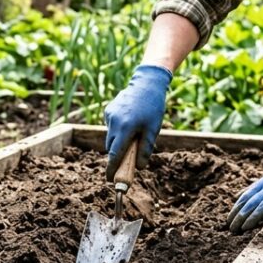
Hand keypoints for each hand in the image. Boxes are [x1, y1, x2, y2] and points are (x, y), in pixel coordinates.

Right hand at [104, 64, 171, 179]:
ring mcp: (109, 115)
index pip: (114, 155)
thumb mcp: (153, 130)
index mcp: (125, 129)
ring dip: (119, 141)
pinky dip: (118, 130)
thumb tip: (139, 167)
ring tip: (134, 133)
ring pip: (111, 137)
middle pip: (111, 147)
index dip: (112, 169)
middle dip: (118, 155)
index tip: (111, 179)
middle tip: (128, 159)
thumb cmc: (153, 107)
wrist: (147, 83)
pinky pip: (111, 127)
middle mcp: (113, 122)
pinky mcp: (109, 110)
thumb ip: (144, 150)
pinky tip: (130, 122)